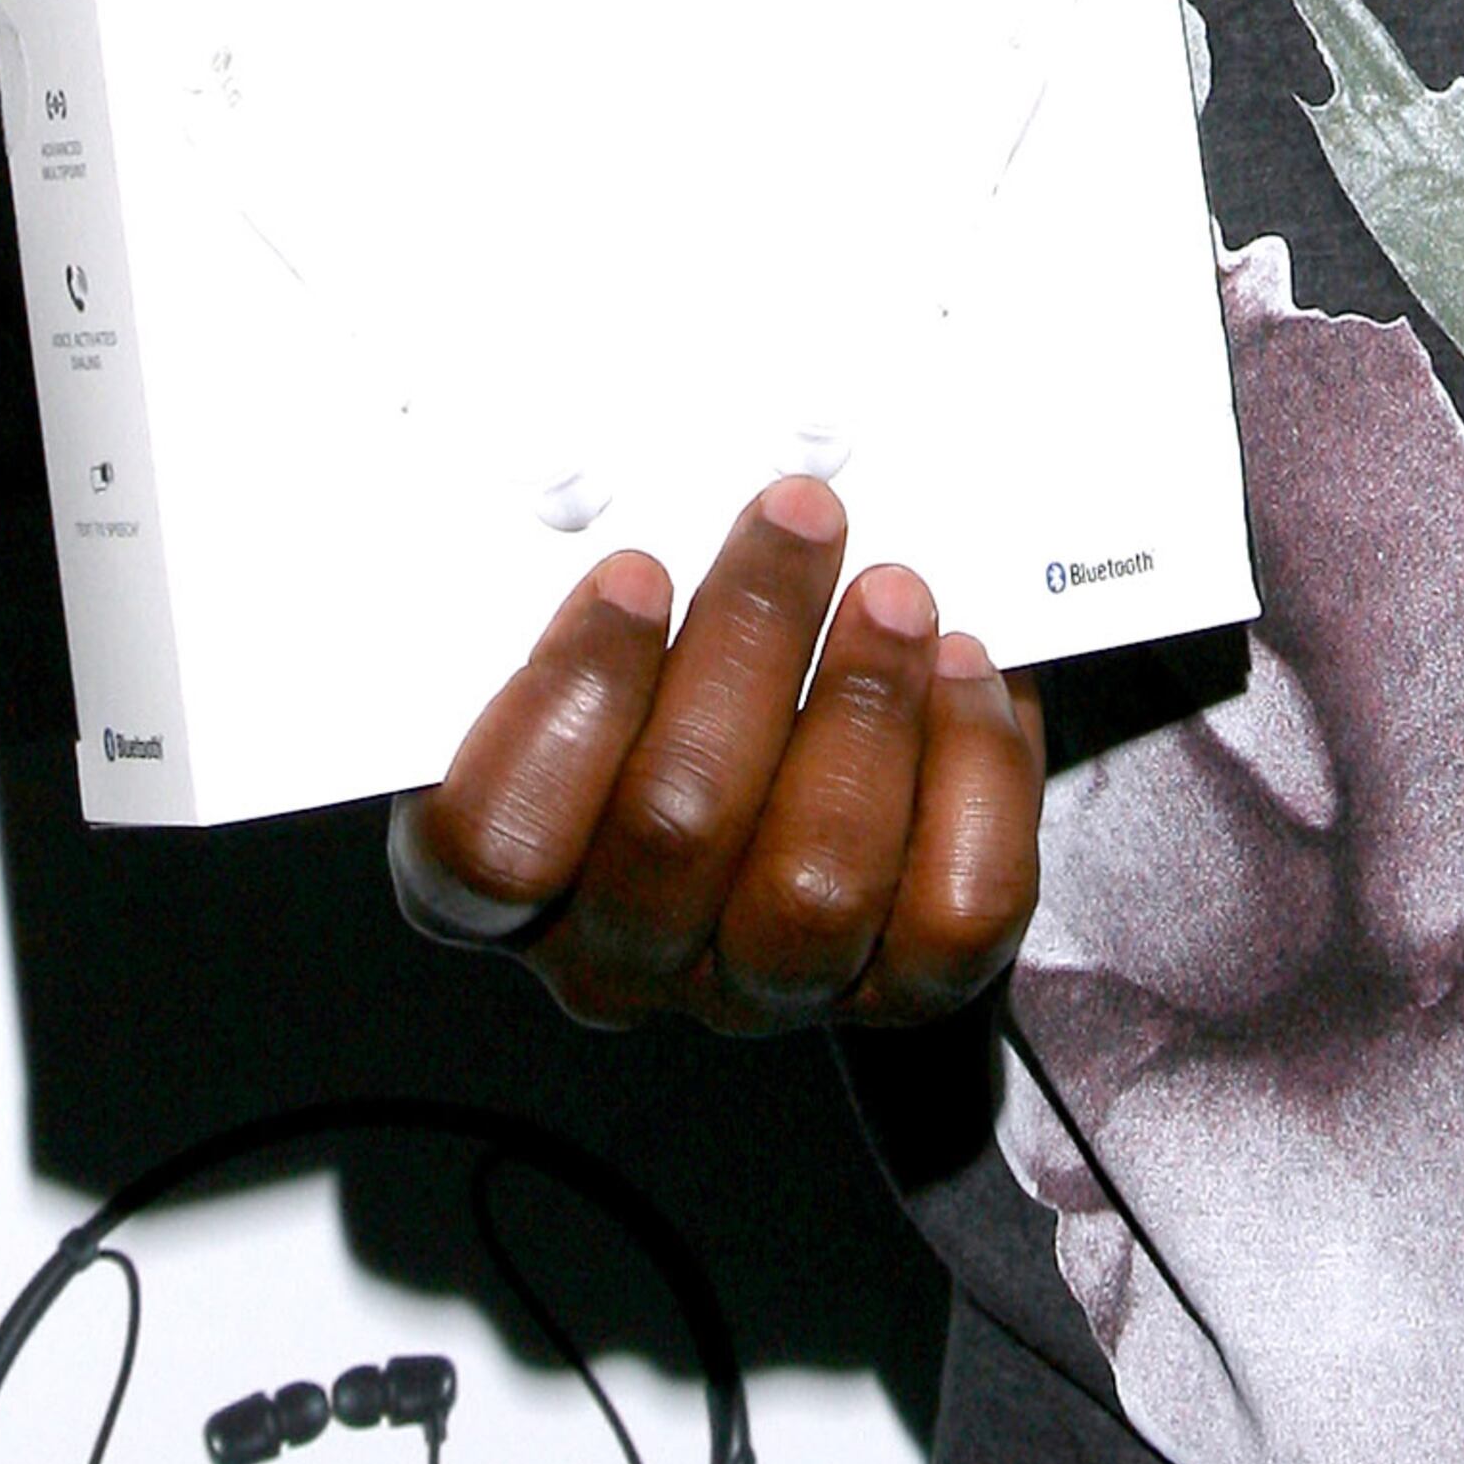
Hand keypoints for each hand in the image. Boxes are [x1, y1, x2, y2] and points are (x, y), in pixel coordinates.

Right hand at [384, 474, 1044, 1033]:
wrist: (808, 767)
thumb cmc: (682, 672)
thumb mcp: (609, 627)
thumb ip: (605, 587)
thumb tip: (650, 479)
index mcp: (512, 874)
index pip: (493, 840)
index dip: (571, 702)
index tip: (635, 573)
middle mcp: (624, 947)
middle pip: (673, 828)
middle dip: (750, 643)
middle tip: (799, 518)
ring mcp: (760, 981)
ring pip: (815, 883)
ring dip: (863, 704)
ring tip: (894, 593)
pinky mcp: (897, 984)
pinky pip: (950, 907)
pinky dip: (970, 777)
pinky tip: (960, 676)